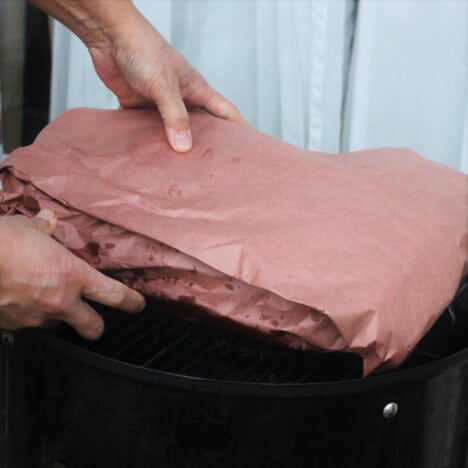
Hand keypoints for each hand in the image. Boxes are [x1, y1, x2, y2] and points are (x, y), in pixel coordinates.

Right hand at [0, 210, 144, 338]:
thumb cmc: (1, 241)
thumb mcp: (28, 229)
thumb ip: (44, 229)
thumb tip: (47, 221)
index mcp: (74, 276)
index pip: (116, 296)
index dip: (132, 303)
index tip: (137, 305)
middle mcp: (60, 301)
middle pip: (94, 328)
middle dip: (96, 326)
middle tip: (92, 317)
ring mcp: (36, 317)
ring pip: (58, 327)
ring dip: (56, 317)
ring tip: (43, 299)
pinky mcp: (12, 327)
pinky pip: (28, 326)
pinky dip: (28, 316)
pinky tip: (16, 300)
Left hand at [29, 0, 245, 151]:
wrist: (110, 37)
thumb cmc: (144, 50)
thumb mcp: (165, 86)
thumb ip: (175, 116)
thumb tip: (184, 147)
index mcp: (197, 90)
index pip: (226, 112)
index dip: (239, 128)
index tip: (249, 146)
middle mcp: (182, 98)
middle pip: (202, 126)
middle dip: (208, 145)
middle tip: (215, 168)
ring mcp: (161, 104)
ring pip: (174, 131)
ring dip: (176, 147)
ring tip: (183, 170)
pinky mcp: (139, 108)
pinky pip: (148, 131)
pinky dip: (150, 143)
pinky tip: (151, 158)